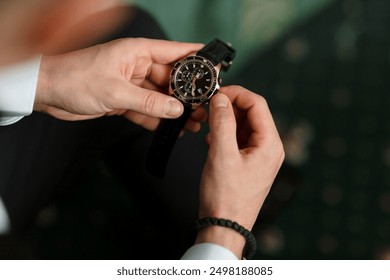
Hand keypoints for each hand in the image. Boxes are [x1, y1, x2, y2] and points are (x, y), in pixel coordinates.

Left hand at [35, 38, 205, 130]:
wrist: (47, 92)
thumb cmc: (74, 78)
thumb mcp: (116, 91)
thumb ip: (149, 102)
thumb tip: (176, 111)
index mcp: (138, 52)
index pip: (176, 52)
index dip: (197, 61)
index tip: (215, 71)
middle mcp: (137, 66)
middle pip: (172, 79)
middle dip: (188, 95)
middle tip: (204, 109)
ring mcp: (131, 83)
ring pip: (160, 97)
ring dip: (175, 110)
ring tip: (194, 123)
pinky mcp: (124, 99)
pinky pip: (147, 109)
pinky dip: (158, 119)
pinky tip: (172, 128)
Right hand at [195, 86, 284, 257]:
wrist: (224, 225)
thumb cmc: (226, 197)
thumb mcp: (221, 154)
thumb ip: (221, 122)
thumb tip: (220, 99)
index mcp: (270, 144)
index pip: (257, 105)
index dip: (236, 94)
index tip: (217, 93)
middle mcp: (269, 148)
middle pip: (251, 114)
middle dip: (229, 108)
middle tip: (208, 108)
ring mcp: (260, 156)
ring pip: (243, 126)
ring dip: (225, 121)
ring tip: (208, 126)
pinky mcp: (249, 162)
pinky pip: (239, 139)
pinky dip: (225, 134)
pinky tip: (211, 140)